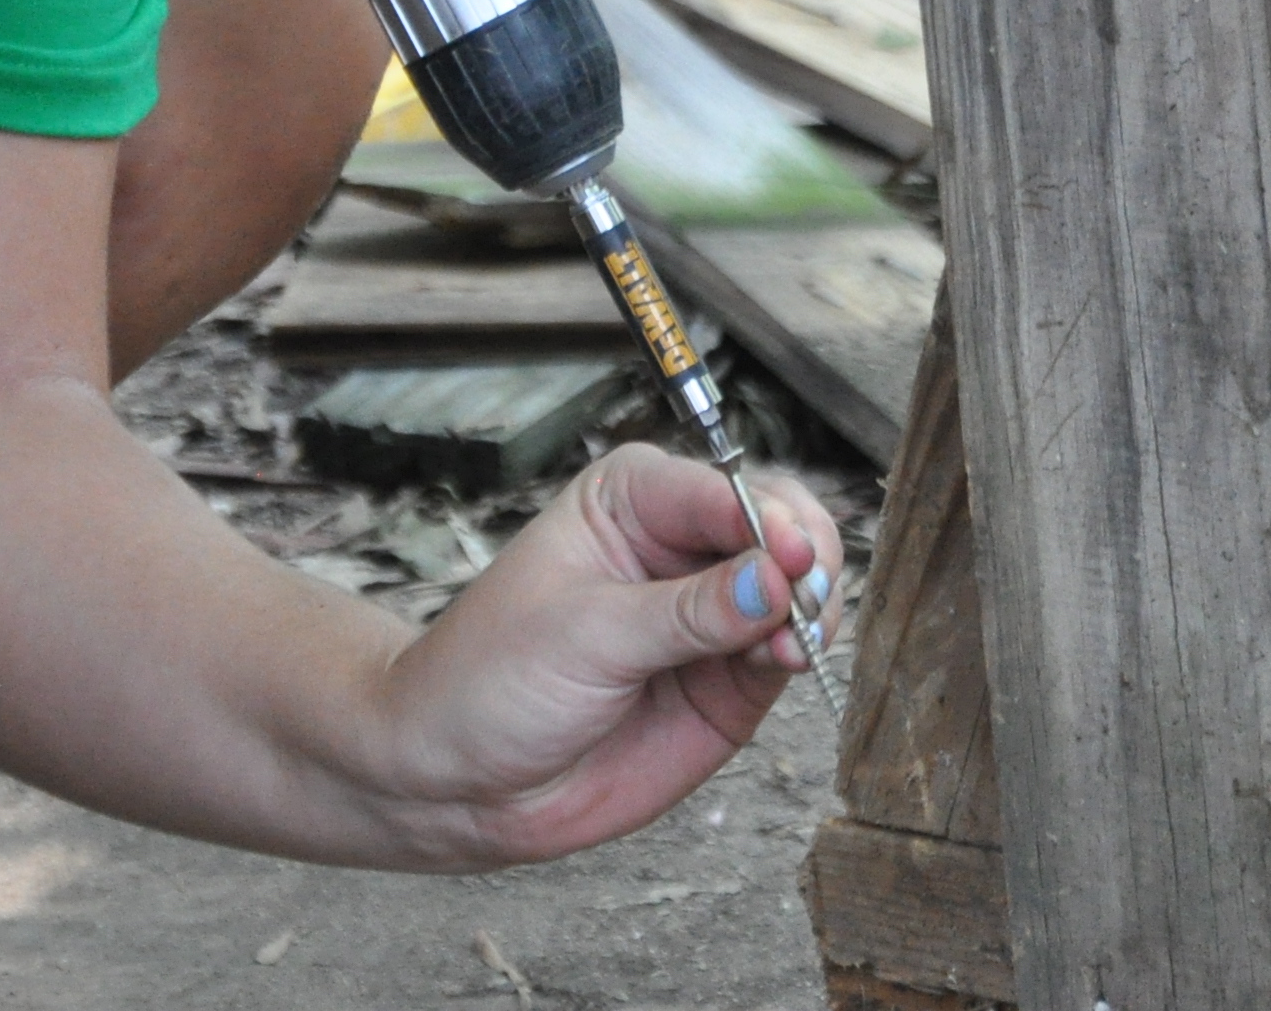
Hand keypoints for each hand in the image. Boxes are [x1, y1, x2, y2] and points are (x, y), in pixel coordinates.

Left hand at [370, 444, 844, 865]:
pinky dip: (804, 650)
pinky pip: (789, 650)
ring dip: (813, 608)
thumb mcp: (586, 636)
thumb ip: (688, 613)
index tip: (787, 559)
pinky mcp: (729, 679)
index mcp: (634, 499)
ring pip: (798, 587)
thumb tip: (776, 581)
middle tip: (804, 599)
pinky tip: (789, 660)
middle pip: (779, 524)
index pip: (723, 489)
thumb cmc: (492, 680)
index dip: (764, 519)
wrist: (458, 781)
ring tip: (793, 643)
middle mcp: (682, 545)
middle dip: (803, 557)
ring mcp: (712, 614)